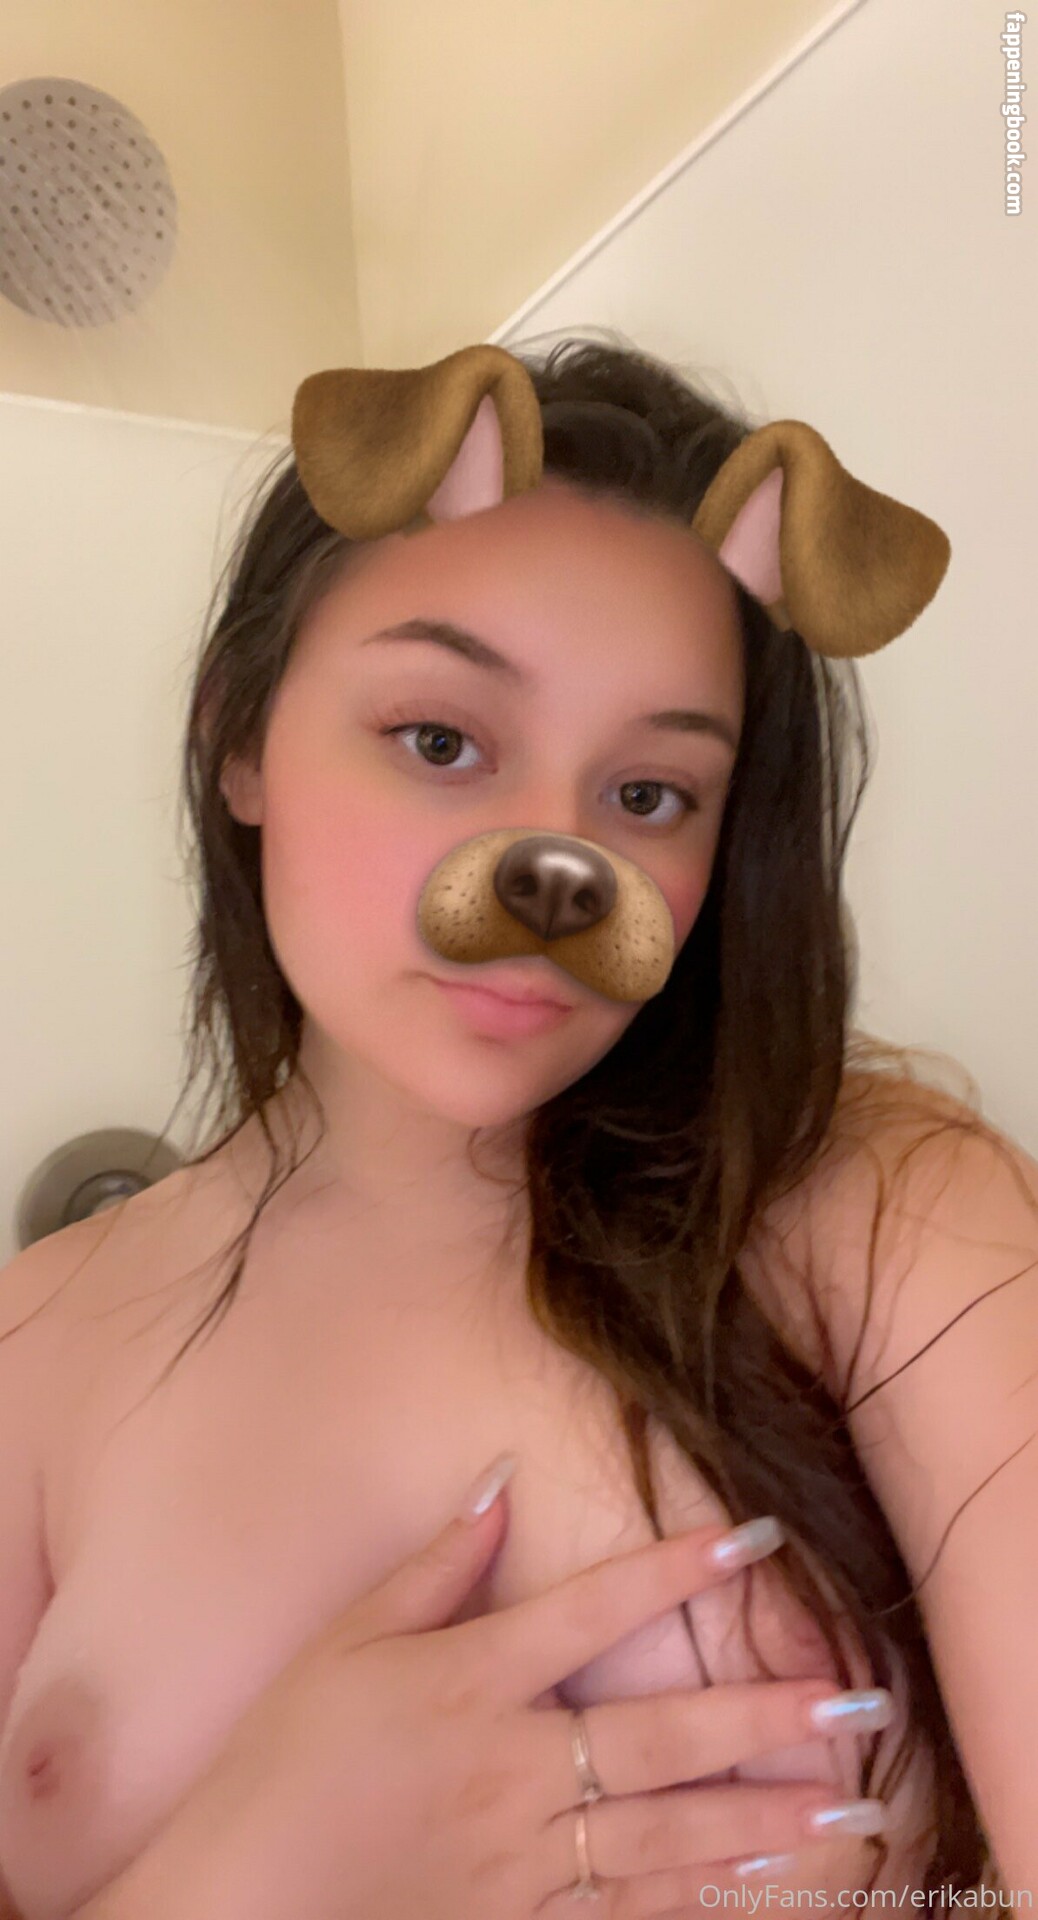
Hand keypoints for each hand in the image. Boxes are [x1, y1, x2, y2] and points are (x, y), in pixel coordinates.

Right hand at [81, 1466, 887, 1919]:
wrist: (236, 1905)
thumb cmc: (284, 1761)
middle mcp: (512, 1767)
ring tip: (845, 1811)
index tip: (756, 1538)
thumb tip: (500, 1482)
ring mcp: (523, 1858)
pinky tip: (760, 1889)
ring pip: (666, 1838)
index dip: (677, 1570)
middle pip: (659, 1738)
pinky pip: (629, 1915)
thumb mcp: (345, 1643)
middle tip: (854, 1703)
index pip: (593, 1611)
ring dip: (763, 1823)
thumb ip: (433, 1568)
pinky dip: (701, 1902)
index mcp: (470, 1682)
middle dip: (764, 1720)